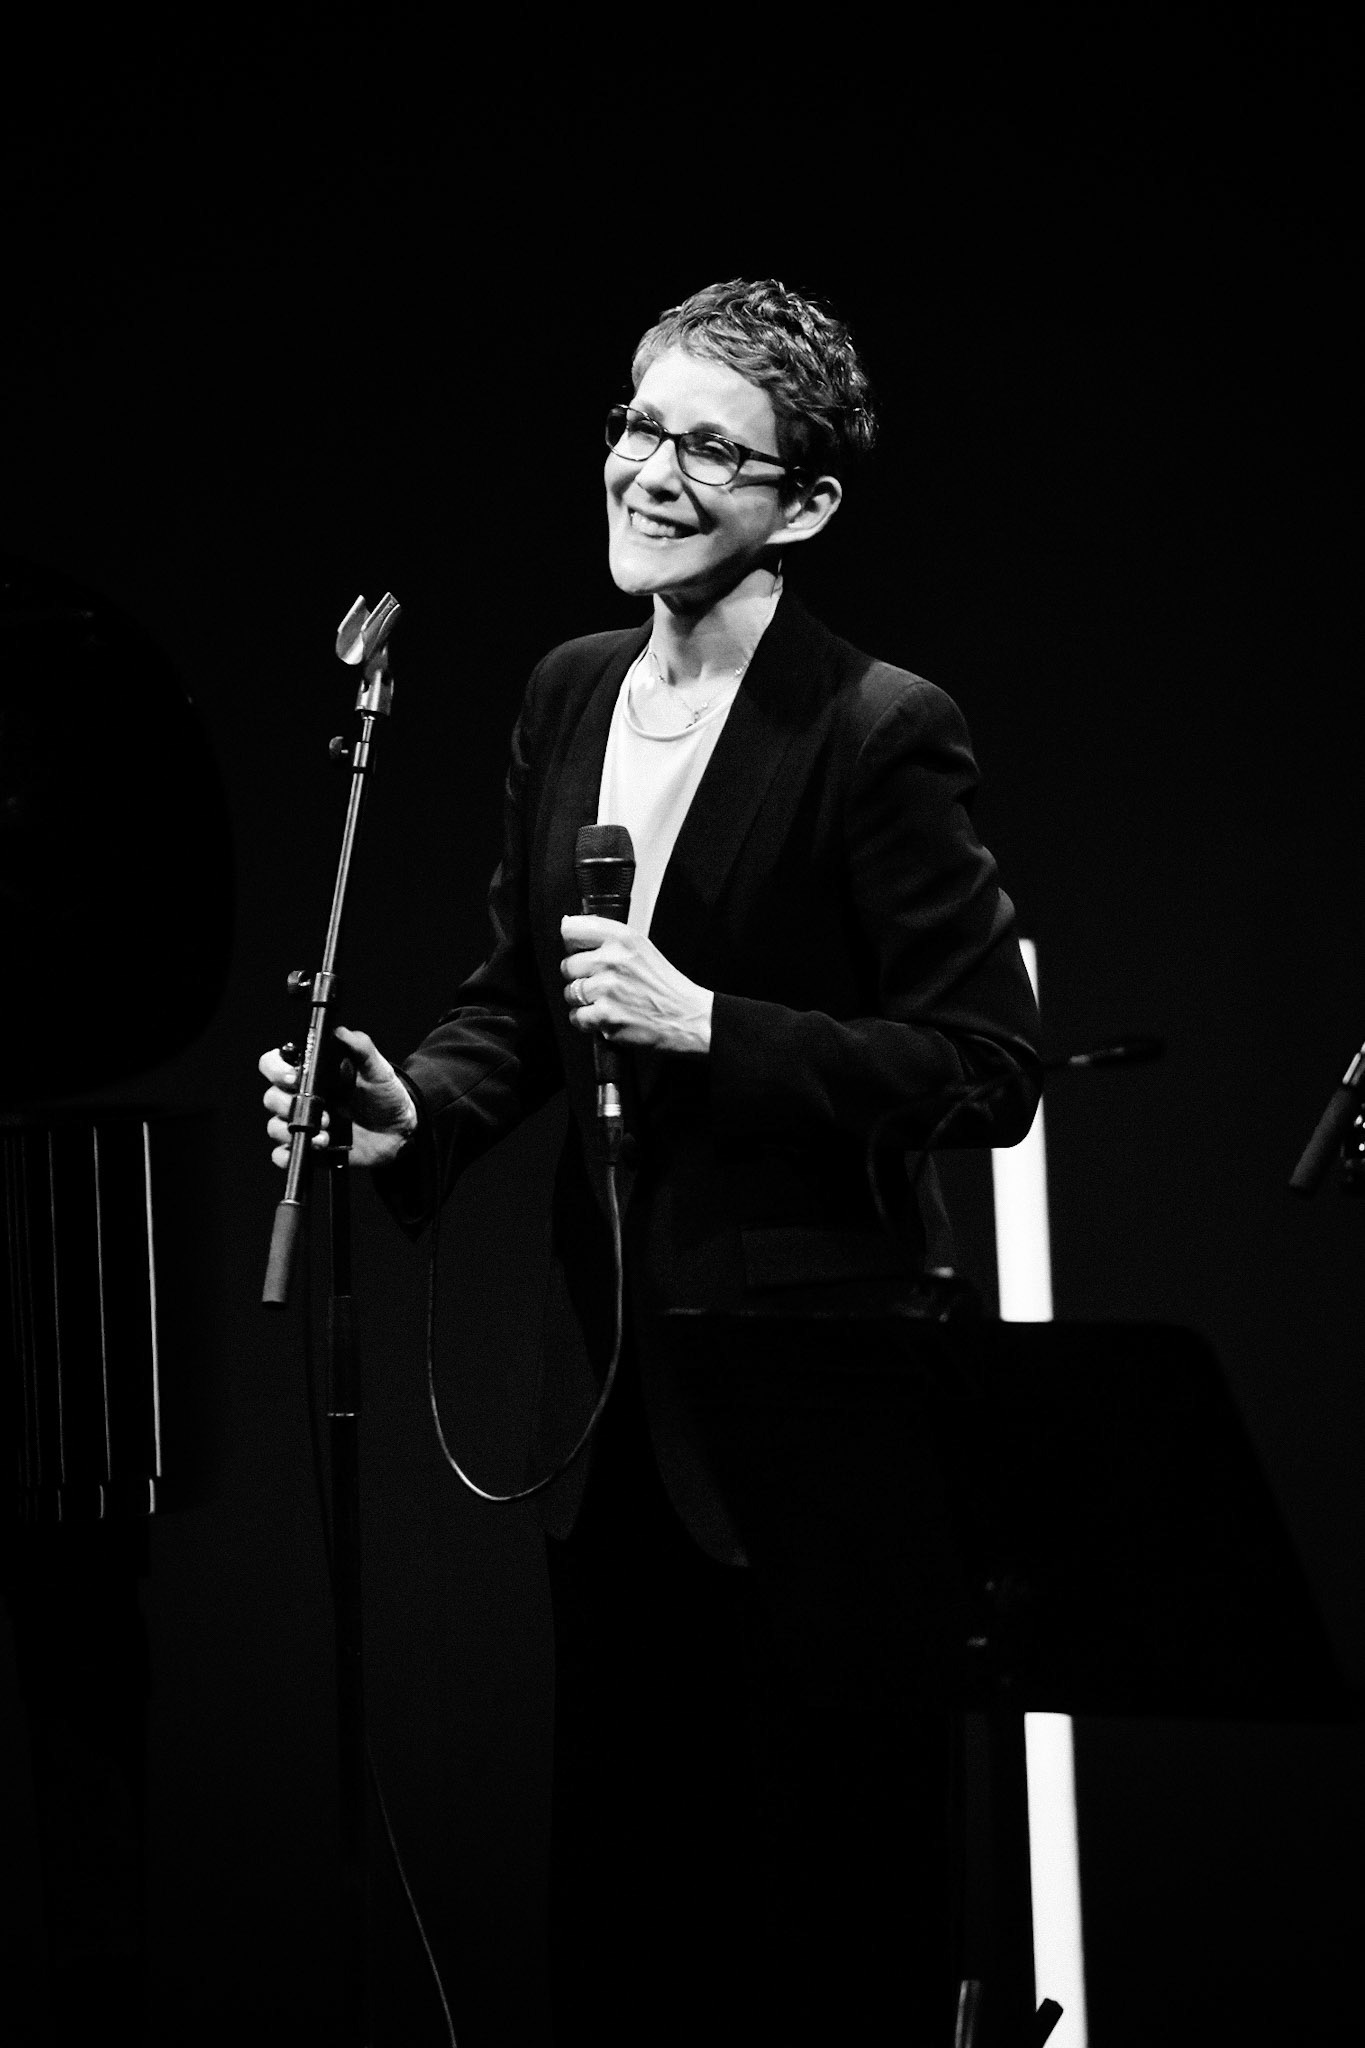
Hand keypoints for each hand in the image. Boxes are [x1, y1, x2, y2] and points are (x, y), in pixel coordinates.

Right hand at [260, 1026, 417, 1170]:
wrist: (401, 1128)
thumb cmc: (385, 1093)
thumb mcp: (377, 1068)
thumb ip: (360, 1047)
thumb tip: (340, 1031)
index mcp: (311, 1073)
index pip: (274, 1065)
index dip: (275, 1070)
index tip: (293, 1078)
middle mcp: (302, 1098)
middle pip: (271, 1098)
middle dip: (287, 1105)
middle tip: (322, 1109)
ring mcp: (304, 1125)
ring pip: (274, 1127)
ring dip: (293, 1131)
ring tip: (325, 1135)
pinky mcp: (309, 1150)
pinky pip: (282, 1155)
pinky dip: (287, 1155)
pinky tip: (312, 1149)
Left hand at [560, 915, 712, 1054]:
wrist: (688, 1018)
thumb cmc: (664, 984)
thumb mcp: (641, 947)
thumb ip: (606, 936)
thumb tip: (567, 926)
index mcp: (622, 938)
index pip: (571, 930)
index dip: (572, 944)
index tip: (580, 952)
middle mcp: (613, 960)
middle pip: (567, 966)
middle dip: (579, 977)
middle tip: (601, 984)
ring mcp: (608, 989)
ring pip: (570, 993)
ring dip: (583, 1001)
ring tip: (607, 1002)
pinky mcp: (606, 1016)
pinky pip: (576, 1017)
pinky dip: (587, 1021)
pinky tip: (607, 1017)